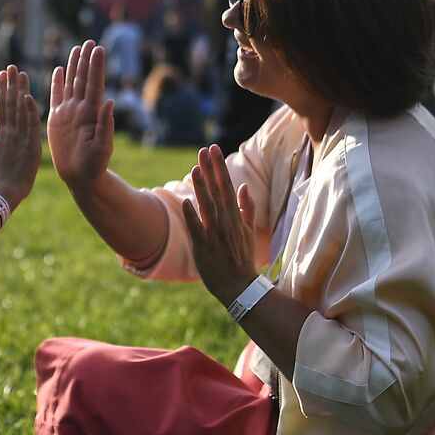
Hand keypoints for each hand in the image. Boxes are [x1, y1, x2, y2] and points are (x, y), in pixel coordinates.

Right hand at [0, 64, 40, 208]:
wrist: (2, 192)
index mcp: (0, 133)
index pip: (1, 106)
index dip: (1, 89)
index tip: (2, 74)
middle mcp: (8, 132)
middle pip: (9, 103)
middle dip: (10, 84)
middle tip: (12, 67)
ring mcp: (19, 138)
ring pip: (20, 111)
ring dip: (21, 91)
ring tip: (22, 74)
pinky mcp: (30, 146)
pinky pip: (31, 125)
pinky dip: (30, 111)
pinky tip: (29, 97)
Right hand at [47, 40, 114, 188]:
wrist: (80, 177)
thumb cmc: (95, 166)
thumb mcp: (103, 147)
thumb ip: (106, 126)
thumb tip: (110, 102)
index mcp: (92, 113)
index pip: (94, 84)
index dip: (96, 66)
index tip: (99, 48)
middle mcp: (81, 109)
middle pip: (83, 79)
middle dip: (86, 60)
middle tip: (89, 41)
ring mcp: (69, 113)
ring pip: (71, 84)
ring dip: (73, 66)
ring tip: (76, 49)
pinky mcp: (57, 120)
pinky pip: (56, 97)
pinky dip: (57, 83)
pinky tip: (58, 70)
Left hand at [181, 144, 258, 305]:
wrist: (239, 286)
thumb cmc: (242, 258)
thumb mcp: (248, 231)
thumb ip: (246, 208)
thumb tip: (243, 187)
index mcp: (235, 216)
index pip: (227, 185)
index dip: (219, 166)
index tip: (214, 149)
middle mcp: (225, 222)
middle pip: (217, 190)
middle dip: (211, 169)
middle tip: (205, 149)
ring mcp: (215, 234)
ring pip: (207, 206)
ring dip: (201, 187)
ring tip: (195, 168)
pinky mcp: (204, 247)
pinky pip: (197, 229)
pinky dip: (192, 215)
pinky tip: (186, 201)